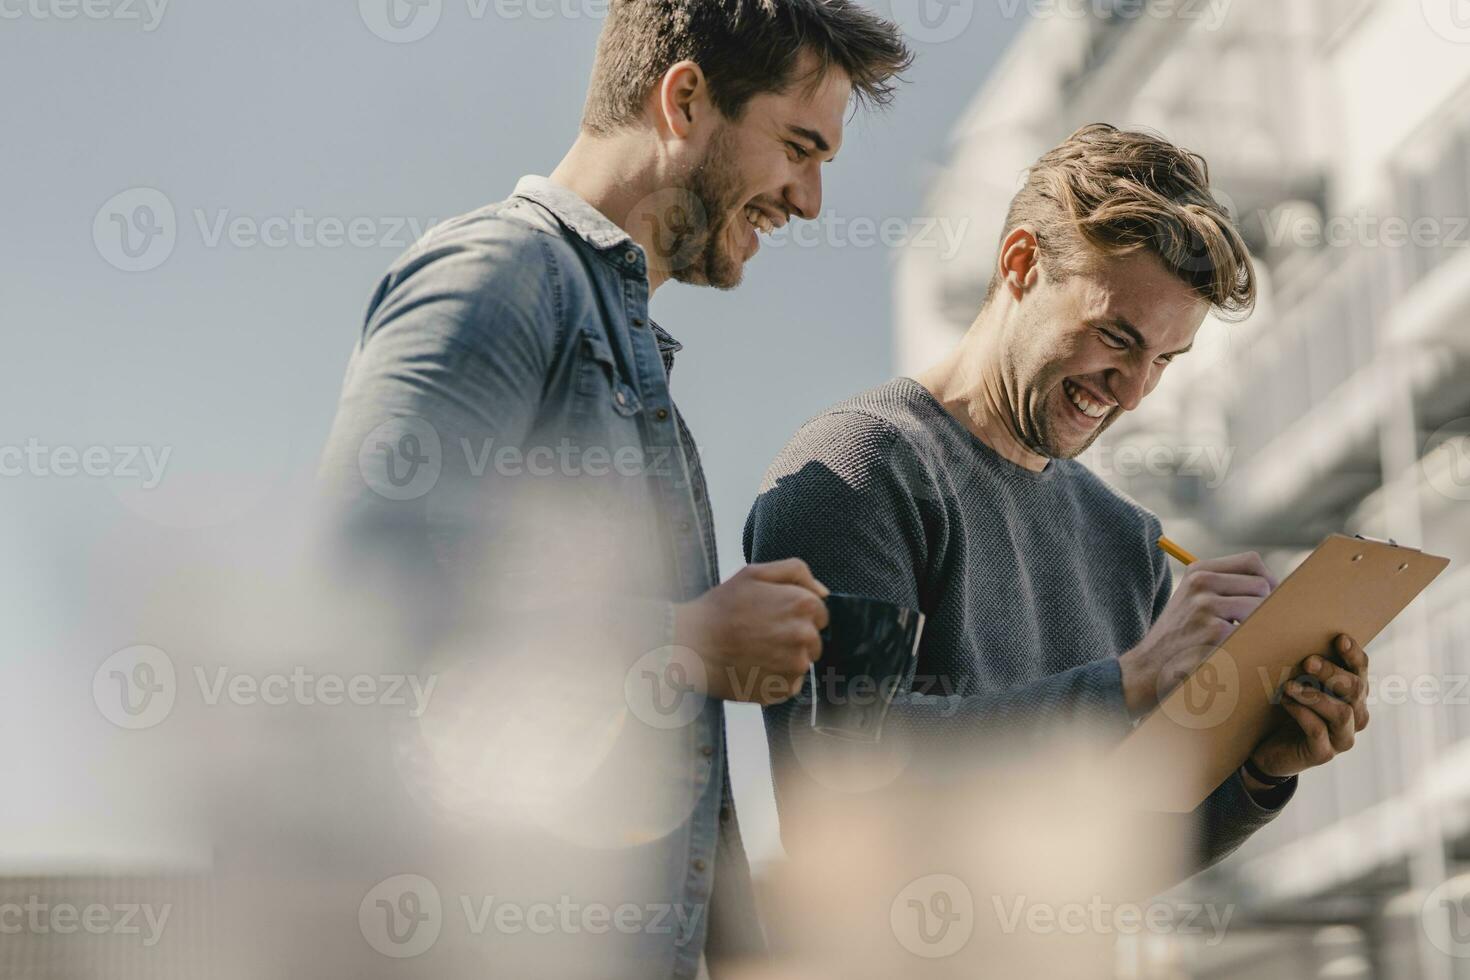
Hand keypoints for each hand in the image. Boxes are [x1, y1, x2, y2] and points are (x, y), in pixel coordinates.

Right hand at [673, 559, 829, 704]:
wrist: (693, 646)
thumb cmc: (721, 608)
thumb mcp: (754, 573)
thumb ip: (795, 572)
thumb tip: (822, 592)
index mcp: (803, 605)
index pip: (819, 613)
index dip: (796, 614)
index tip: (773, 616)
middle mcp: (805, 636)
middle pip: (813, 639)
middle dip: (793, 636)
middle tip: (761, 633)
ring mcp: (795, 665)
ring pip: (801, 661)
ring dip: (785, 657)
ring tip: (755, 650)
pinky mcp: (784, 689)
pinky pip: (789, 682)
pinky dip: (775, 677)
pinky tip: (753, 666)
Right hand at [1119, 551, 1277, 717]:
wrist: (1149, 666)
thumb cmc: (1180, 635)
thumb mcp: (1193, 598)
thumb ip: (1226, 586)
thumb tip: (1275, 586)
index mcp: (1198, 571)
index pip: (1252, 562)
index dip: (1267, 580)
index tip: (1264, 598)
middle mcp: (1201, 583)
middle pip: (1262, 585)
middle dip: (1263, 607)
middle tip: (1249, 625)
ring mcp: (1207, 606)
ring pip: (1261, 608)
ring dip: (1257, 627)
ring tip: (1237, 639)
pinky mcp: (1214, 632)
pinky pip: (1253, 632)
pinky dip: (1248, 644)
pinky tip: (1228, 651)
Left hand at [1245, 633, 1368, 785]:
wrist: (1270, 749)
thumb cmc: (1289, 709)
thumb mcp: (1300, 685)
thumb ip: (1308, 668)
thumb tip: (1298, 638)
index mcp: (1353, 695)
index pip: (1361, 670)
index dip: (1353, 654)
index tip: (1340, 638)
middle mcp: (1355, 716)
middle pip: (1355, 689)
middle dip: (1332, 673)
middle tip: (1308, 662)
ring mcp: (1342, 738)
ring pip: (1342, 713)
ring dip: (1315, 696)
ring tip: (1289, 686)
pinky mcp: (1323, 754)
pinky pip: (1318, 731)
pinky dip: (1301, 714)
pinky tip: (1286, 703)